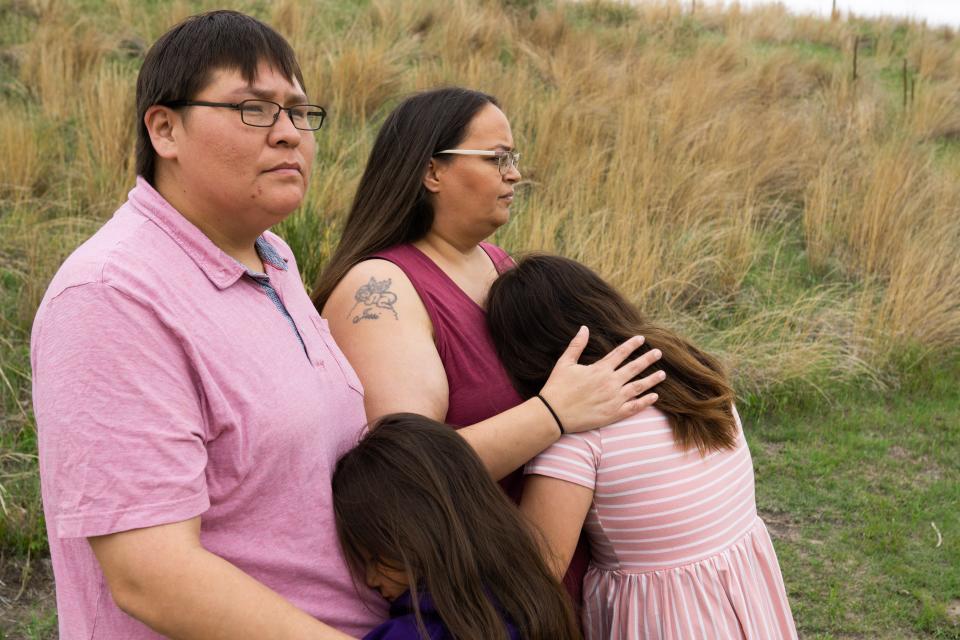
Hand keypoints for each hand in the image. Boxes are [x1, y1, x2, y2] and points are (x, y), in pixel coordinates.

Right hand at [539, 327, 663, 432]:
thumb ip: (576, 345)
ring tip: (662, 374)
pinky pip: (634, 407)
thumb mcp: (564, 363)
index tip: (642, 338)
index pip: (620, 353)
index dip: (632, 345)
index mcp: (600, 369)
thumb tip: (584, 328)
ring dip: (652, 380)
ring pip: (639, 387)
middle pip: (634, 368)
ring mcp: (614, 399)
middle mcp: (610, 382)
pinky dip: (646, 401)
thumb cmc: (557, 388)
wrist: (554, 414)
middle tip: (659, 353)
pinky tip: (654, 396)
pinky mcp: (614, 414)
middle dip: (648, 359)